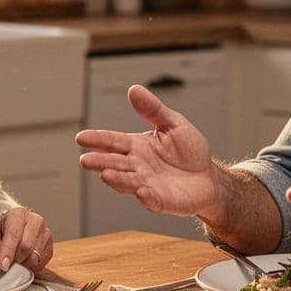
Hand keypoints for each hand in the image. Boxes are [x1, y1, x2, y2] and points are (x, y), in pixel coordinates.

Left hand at [0, 207, 52, 273]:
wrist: (14, 230)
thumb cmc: (2, 232)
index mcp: (19, 214)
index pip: (14, 234)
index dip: (8, 251)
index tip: (3, 265)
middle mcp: (35, 221)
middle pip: (27, 247)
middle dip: (15, 259)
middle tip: (7, 265)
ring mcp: (45, 233)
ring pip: (35, 257)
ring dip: (22, 265)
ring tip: (14, 262)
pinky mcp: (50, 246)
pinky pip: (41, 263)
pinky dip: (30, 267)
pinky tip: (24, 262)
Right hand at [75, 84, 219, 218]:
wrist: (209, 177)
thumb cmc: (189, 151)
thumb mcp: (173, 123)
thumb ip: (153, 109)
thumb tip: (133, 89)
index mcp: (136, 146)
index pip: (113, 142)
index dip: (97, 139)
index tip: (81, 137)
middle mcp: (137, 167)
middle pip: (115, 164)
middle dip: (100, 162)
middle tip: (86, 160)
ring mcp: (148, 185)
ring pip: (128, 182)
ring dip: (117, 180)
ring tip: (106, 175)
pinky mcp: (162, 201)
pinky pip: (153, 200)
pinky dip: (147, 198)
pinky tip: (141, 192)